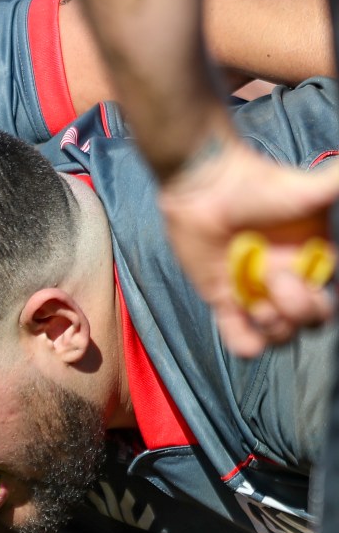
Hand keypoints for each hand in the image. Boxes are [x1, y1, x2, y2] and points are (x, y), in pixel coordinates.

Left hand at [158, 136, 338, 356]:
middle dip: (298, 311)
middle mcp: (289, 280)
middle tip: (274, 279)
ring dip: (273, 328)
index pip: (329, 302)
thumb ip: (337, 187)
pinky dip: (245, 345)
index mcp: (314, 262)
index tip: (303, 276)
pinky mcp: (224, 298)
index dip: (319, 302)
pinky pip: (239, 337)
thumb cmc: (260, 187)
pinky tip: (248, 338)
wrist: (207, 188)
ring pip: (278, 334)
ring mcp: (256, 292)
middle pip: (308, 321)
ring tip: (256, 303)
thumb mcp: (310, 191)